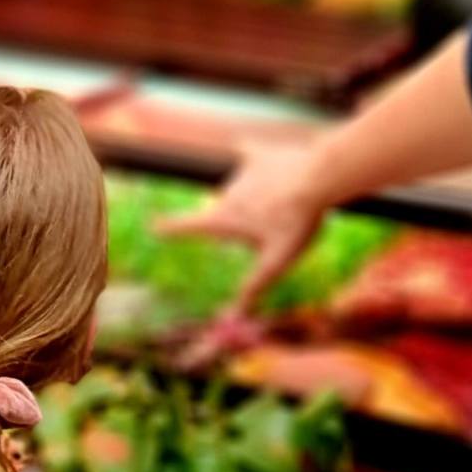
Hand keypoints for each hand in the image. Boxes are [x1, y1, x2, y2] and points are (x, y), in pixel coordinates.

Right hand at [158, 141, 331, 315]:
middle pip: (226, 213)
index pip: (189, 225)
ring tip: (289, 207)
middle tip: (276, 230)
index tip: (154, 225)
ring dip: (256, 199)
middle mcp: (226, 193)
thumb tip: (236, 315)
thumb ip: (255, 286)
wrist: (318, 179)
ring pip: (243, 191)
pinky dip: (254, 161)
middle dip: (242, 224)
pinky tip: (260, 160)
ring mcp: (242, 172)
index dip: (170, 227)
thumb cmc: (295, 223)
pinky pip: (250, 156)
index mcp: (225, 219)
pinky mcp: (261, 156)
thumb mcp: (276, 262)